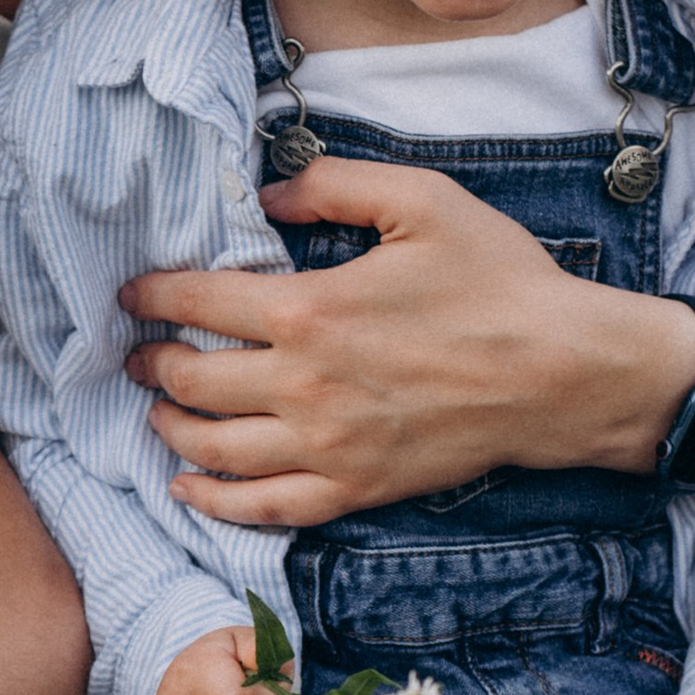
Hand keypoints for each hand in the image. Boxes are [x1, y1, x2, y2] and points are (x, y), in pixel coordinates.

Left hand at [121, 159, 694, 525]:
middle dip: (152, 363)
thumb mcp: (423, 201)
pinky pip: (262, 509)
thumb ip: (335, 185)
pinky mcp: (354, 489)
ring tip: (157, 408)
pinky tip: (186, 489)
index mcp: (311, 310)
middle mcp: (304, 386)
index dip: (152, 296)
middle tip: (138, 353)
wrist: (562, 372)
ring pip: (214, 449)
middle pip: (192, 380)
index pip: (198, 302)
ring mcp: (327, 446)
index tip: (132, 295)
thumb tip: (271, 193)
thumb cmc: (500, 282)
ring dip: (171, 427)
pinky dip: (212, 503)